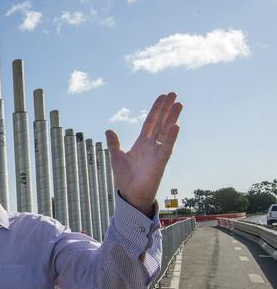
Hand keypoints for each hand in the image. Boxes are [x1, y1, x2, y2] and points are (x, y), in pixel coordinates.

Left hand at [106, 93, 182, 214]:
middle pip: (161, 122)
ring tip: (179, 104)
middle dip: (167, 109)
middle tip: (174, 94)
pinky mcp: (160, 162)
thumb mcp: (116, 157)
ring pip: (166, 132)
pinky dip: (170, 137)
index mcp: (142, 143)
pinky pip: (166, 147)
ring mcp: (157, 152)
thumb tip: (109, 130)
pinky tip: (175, 125)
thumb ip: (114, 143)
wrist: (130, 195)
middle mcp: (152, 145)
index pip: (151, 122)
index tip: (163, 97)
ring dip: (172, 118)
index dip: (156, 109)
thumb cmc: (125, 178)